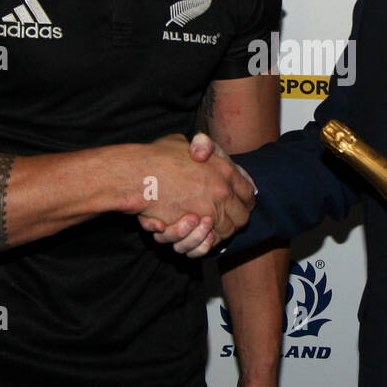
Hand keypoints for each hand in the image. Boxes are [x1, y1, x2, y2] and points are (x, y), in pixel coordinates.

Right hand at [139, 134, 257, 256]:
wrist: (137, 174)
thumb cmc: (157, 156)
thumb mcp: (184, 142)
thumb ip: (201, 147)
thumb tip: (205, 153)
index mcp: (224, 170)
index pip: (249, 192)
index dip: (245, 200)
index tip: (239, 203)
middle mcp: (221, 192)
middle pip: (243, 217)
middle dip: (236, 219)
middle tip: (225, 217)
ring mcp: (209, 211)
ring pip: (227, 232)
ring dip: (219, 232)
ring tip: (207, 226)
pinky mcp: (193, 228)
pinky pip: (208, 244)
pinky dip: (204, 243)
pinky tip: (198, 235)